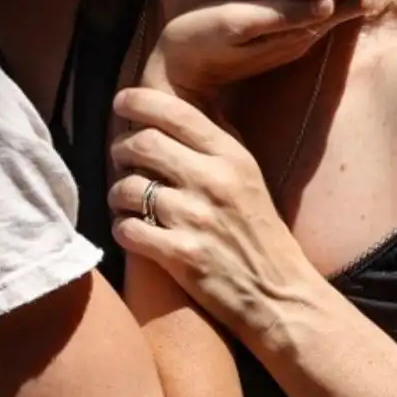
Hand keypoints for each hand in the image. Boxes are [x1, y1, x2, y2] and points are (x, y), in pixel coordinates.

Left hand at [107, 87, 315, 336]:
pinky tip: (132, 230)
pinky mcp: (181, 255)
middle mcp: (213, 181)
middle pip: (143, 143)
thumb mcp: (248, 177)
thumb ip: (215, 144)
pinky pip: (128, 229)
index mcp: (232, 157)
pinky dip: (122, 228)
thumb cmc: (260, 233)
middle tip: (120, 157)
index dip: (140, 101)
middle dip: (122, 148)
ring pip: (128, 187)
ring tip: (124, 199)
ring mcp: (196, 219)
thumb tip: (173, 110)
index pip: (176, 112)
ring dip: (117, 193)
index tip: (122, 101)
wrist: (279, 295)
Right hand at [144, 0, 388, 101]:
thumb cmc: (201, 44)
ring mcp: (297, 36)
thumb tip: (326, 4)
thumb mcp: (236, 24)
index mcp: (302, 31)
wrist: (178, 76)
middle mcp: (307, 35)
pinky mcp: (283, 33)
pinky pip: (323, 3)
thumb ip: (280, 15)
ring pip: (342, 0)